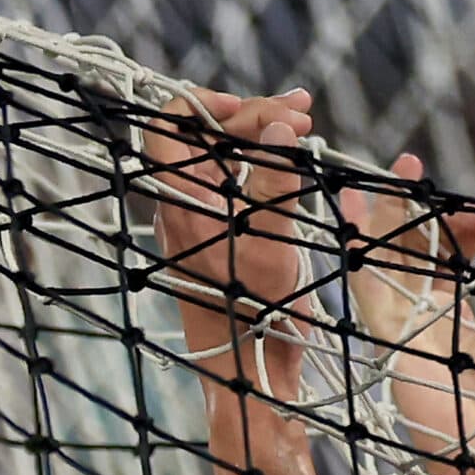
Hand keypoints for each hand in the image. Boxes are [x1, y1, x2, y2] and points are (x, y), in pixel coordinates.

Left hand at [144, 88, 315, 379]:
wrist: (250, 369)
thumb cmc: (256, 314)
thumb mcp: (273, 242)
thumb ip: (277, 180)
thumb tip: (281, 127)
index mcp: (180, 201)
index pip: (171, 126)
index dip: (208, 105)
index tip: (253, 107)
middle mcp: (183, 205)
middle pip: (205, 137)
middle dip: (253, 117)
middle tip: (303, 113)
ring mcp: (201, 221)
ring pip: (223, 160)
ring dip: (262, 139)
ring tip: (304, 127)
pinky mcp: (219, 237)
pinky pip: (233, 186)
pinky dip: (262, 168)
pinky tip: (293, 164)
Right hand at [344, 154, 474, 474]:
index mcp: (457, 320)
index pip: (447, 257)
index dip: (462, 229)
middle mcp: (424, 321)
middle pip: (410, 250)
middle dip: (415, 207)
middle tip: (420, 168)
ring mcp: (404, 330)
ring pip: (385, 259)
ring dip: (385, 213)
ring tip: (395, 170)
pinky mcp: (391, 343)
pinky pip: (368, 288)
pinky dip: (361, 250)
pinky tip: (354, 213)